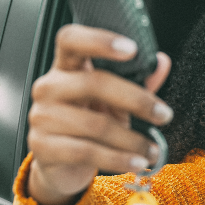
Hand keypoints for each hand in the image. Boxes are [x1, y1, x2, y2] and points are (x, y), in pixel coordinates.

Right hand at [26, 24, 171, 204]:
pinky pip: (86, 151)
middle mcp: (49, 87)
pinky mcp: (42, 147)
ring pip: (95, 124)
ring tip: (152, 149)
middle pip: (93, 83)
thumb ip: (137, 81)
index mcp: (66, 67)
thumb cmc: (87, 125)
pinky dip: (118, 159)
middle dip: (136, 100)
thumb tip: (161, 63)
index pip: (71, 39)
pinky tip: (135, 162)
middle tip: (163, 114)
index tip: (131, 48)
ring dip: (132, 140)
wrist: (61, 165)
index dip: (100, 40)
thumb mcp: (114, 102)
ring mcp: (42, 117)